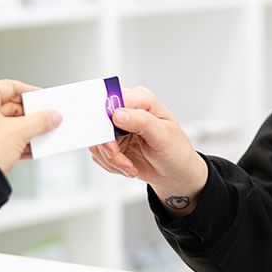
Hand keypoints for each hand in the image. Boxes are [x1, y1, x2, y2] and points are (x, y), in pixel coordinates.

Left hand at [0, 79, 60, 174]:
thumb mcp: (19, 132)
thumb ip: (40, 121)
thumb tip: (52, 117)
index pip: (7, 87)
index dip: (29, 93)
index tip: (42, 98)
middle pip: (4, 106)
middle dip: (26, 116)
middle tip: (44, 120)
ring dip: (19, 130)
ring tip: (37, 136)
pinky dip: (8, 140)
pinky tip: (26, 149)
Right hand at [87, 84, 207, 210]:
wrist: (173, 171)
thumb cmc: (175, 150)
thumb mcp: (163, 135)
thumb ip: (141, 121)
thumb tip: (117, 114)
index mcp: (141, 99)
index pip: (113, 99)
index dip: (106, 118)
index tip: (110, 139)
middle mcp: (126, 110)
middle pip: (100, 122)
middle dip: (108, 146)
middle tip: (121, 159)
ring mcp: (116, 127)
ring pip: (97, 141)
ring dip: (112, 159)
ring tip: (130, 165)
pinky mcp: (110, 142)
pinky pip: (98, 153)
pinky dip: (111, 164)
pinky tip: (127, 166)